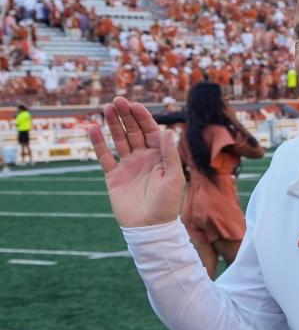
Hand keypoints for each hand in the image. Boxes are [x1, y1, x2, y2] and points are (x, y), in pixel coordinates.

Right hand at [89, 97, 184, 226]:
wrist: (149, 228)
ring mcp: (128, 166)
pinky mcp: (114, 176)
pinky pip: (105, 156)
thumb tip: (168, 131)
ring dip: (113, 124)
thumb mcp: (174, 178)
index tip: (134, 105)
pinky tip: (93, 128)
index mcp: (161, 157)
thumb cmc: (167, 205)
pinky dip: (98, 143)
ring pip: (119, 140)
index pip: (151, 131)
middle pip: (134, 131)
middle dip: (126, 116)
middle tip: (117, 100)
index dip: (143, 117)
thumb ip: (170, 155)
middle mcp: (144, 158)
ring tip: (106, 108)